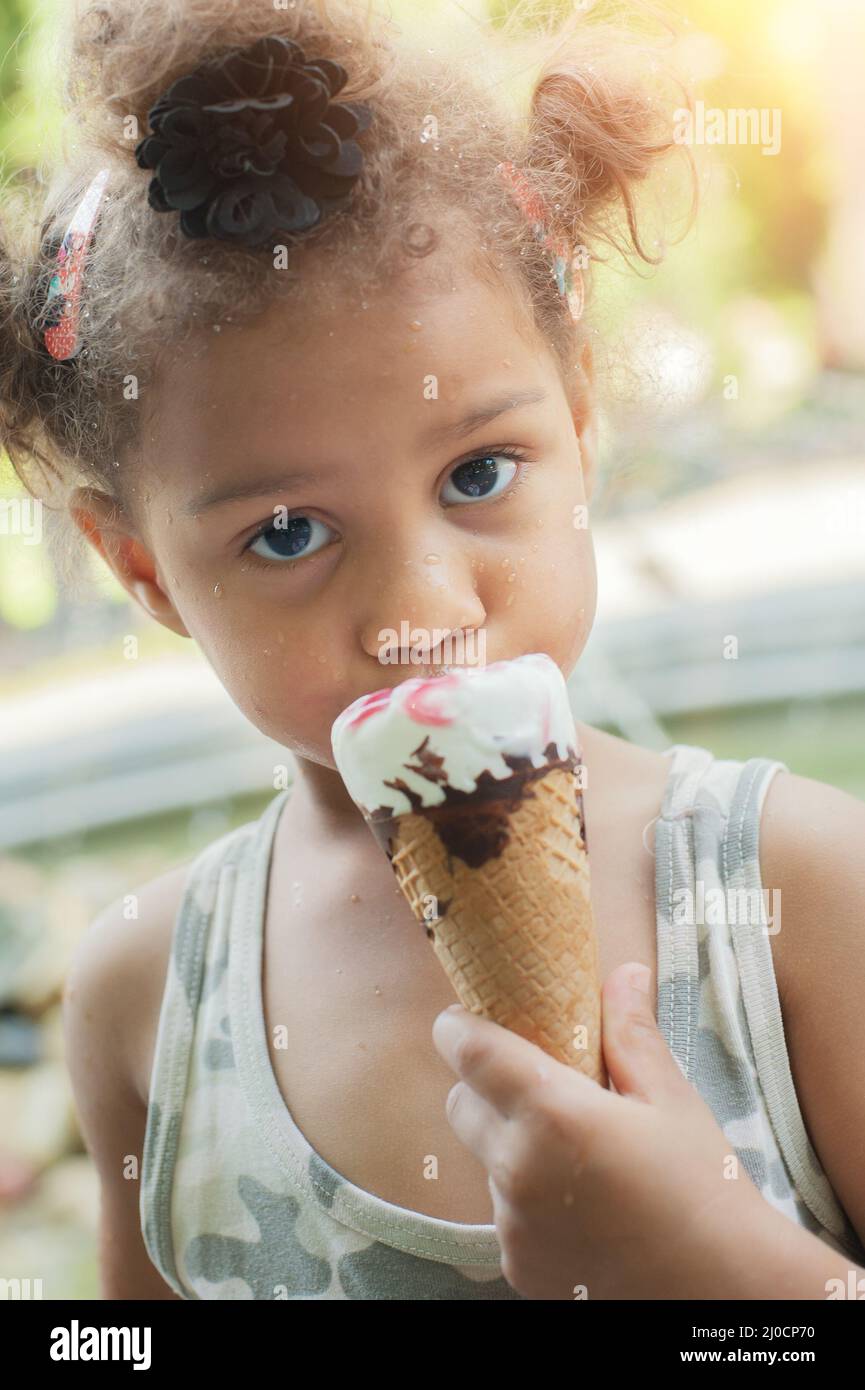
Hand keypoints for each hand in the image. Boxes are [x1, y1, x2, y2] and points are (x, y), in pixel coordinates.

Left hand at [432, 962, 773, 1299]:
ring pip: (484, 1160)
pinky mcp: (520, 1265)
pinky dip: (526, 1198)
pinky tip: (579, 1201)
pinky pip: (502, 1212)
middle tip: (535, 1084)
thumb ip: (631, 1033)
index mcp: (553, 1115)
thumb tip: (623, 974)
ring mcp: (514, 1224)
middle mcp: (519, 1170)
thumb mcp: (670, 1099)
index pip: (468, 1052)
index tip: (466, 1017)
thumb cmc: (703, 1188)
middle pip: (461, 1106)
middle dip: (484, 1086)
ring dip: (509, 1145)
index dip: (458, 1027)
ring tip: (572, 1152)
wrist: (722, 1289)